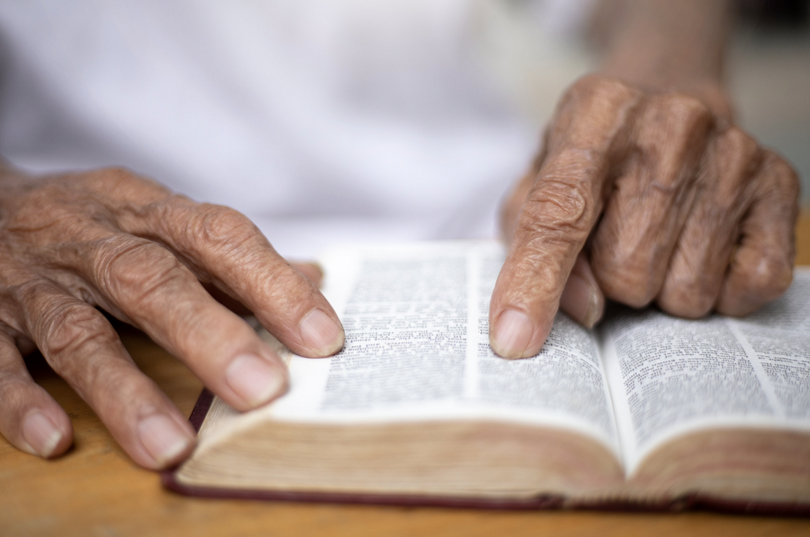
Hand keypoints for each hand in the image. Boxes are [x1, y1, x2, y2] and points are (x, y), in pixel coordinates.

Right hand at [0, 165, 343, 467]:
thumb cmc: (94, 225)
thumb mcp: (157, 221)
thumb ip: (229, 256)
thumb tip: (315, 279)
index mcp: (144, 210)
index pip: (217, 235)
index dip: (271, 283)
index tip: (323, 337)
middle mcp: (88, 238)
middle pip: (150, 280)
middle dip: (209, 334)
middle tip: (262, 389)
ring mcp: (31, 279)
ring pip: (76, 330)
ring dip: (123, 389)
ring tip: (171, 445)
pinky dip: (19, 399)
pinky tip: (54, 438)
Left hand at [490, 74, 798, 358]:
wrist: (668, 92)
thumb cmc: (591, 152)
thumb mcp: (535, 178)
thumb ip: (531, 242)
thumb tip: (583, 309)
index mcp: (594, 113)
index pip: (559, 214)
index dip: (535, 284)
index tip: (514, 340)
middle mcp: (671, 124)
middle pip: (626, 271)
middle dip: (610, 278)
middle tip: (615, 238)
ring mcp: (733, 152)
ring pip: (685, 290)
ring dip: (661, 285)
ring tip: (658, 236)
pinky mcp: (780, 182)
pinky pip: (750, 286)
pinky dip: (719, 290)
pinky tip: (702, 247)